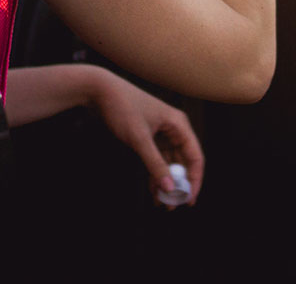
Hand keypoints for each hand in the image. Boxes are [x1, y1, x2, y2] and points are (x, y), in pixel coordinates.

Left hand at [88, 68, 204, 206]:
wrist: (100, 91)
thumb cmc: (123, 108)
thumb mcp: (139, 139)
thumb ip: (155, 164)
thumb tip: (169, 188)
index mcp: (178, 124)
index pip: (195, 156)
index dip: (194, 179)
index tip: (189, 200)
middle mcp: (173, 128)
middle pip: (183, 162)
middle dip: (179, 185)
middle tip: (173, 205)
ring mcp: (161, 133)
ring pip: (169, 163)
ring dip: (166, 182)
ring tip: (162, 203)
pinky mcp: (148, 136)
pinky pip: (157, 159)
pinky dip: (155, 174)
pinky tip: (153, 191)